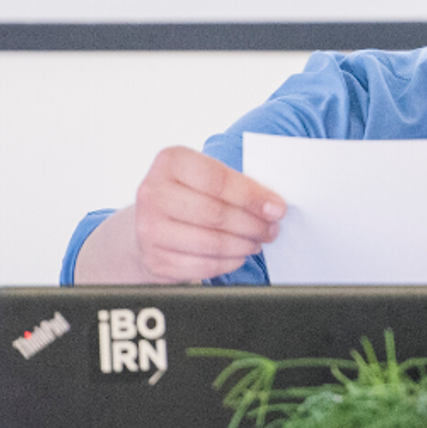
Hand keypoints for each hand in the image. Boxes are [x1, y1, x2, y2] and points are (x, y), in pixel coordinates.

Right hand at [75, 146, 284, 282]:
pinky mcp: (154, 260)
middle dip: (253, 224)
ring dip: (244, 244)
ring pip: (211, 242)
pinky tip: (239, 255)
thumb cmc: (192, 195)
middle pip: (215, 213)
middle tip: (271, 229)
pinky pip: (203, 265)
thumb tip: (274, 207)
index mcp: (171, 161)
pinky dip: (229, 262)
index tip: (277, 208)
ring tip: (257, 241)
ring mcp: (149, 228)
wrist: (152, 224)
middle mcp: (153, 193)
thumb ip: (239, 185)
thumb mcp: (209, 177)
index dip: (252, 197)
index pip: (217, 180)